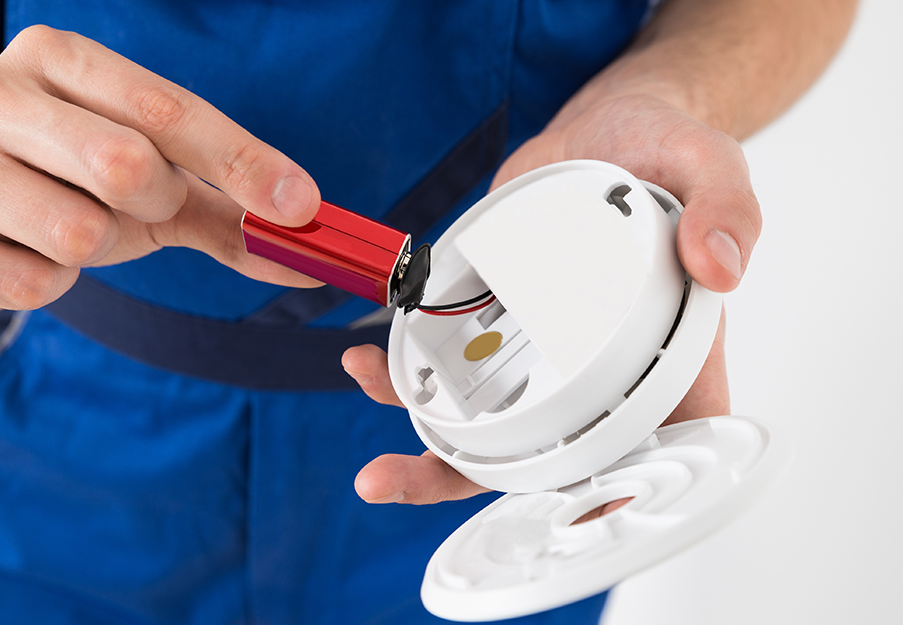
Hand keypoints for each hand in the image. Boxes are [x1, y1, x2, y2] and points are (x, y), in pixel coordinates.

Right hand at [0, 25, 321, 317]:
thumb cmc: (66, 176)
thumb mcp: (152, 179)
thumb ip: (229, 212)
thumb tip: (310, 263)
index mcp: (58, 59)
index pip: (168, 108)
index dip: (244, 160)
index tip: (301, 205)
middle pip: (128, 166)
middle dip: (153, 204)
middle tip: (130, 203)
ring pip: (79, 235)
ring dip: (97, 250)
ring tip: (63, 227)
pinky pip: (34, 285)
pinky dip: (50, 284)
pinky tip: (22, 255)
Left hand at [344, 94, 753, 504]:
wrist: (607, 126)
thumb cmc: (663, 153)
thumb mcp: (707, 161)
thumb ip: (725, 203)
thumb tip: (719, 266)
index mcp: (661, 358)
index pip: (642, 453)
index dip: (598, 500)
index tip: (546, 520)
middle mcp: (593, 369)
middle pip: (536, 455)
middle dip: (464, 479)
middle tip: (394, 480)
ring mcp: (537, 347)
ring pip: (480, 414)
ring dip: (418, 427)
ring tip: (364, 396)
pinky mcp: (494, 315)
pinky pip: (450, 356)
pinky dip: (407, 364)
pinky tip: (367, 353)